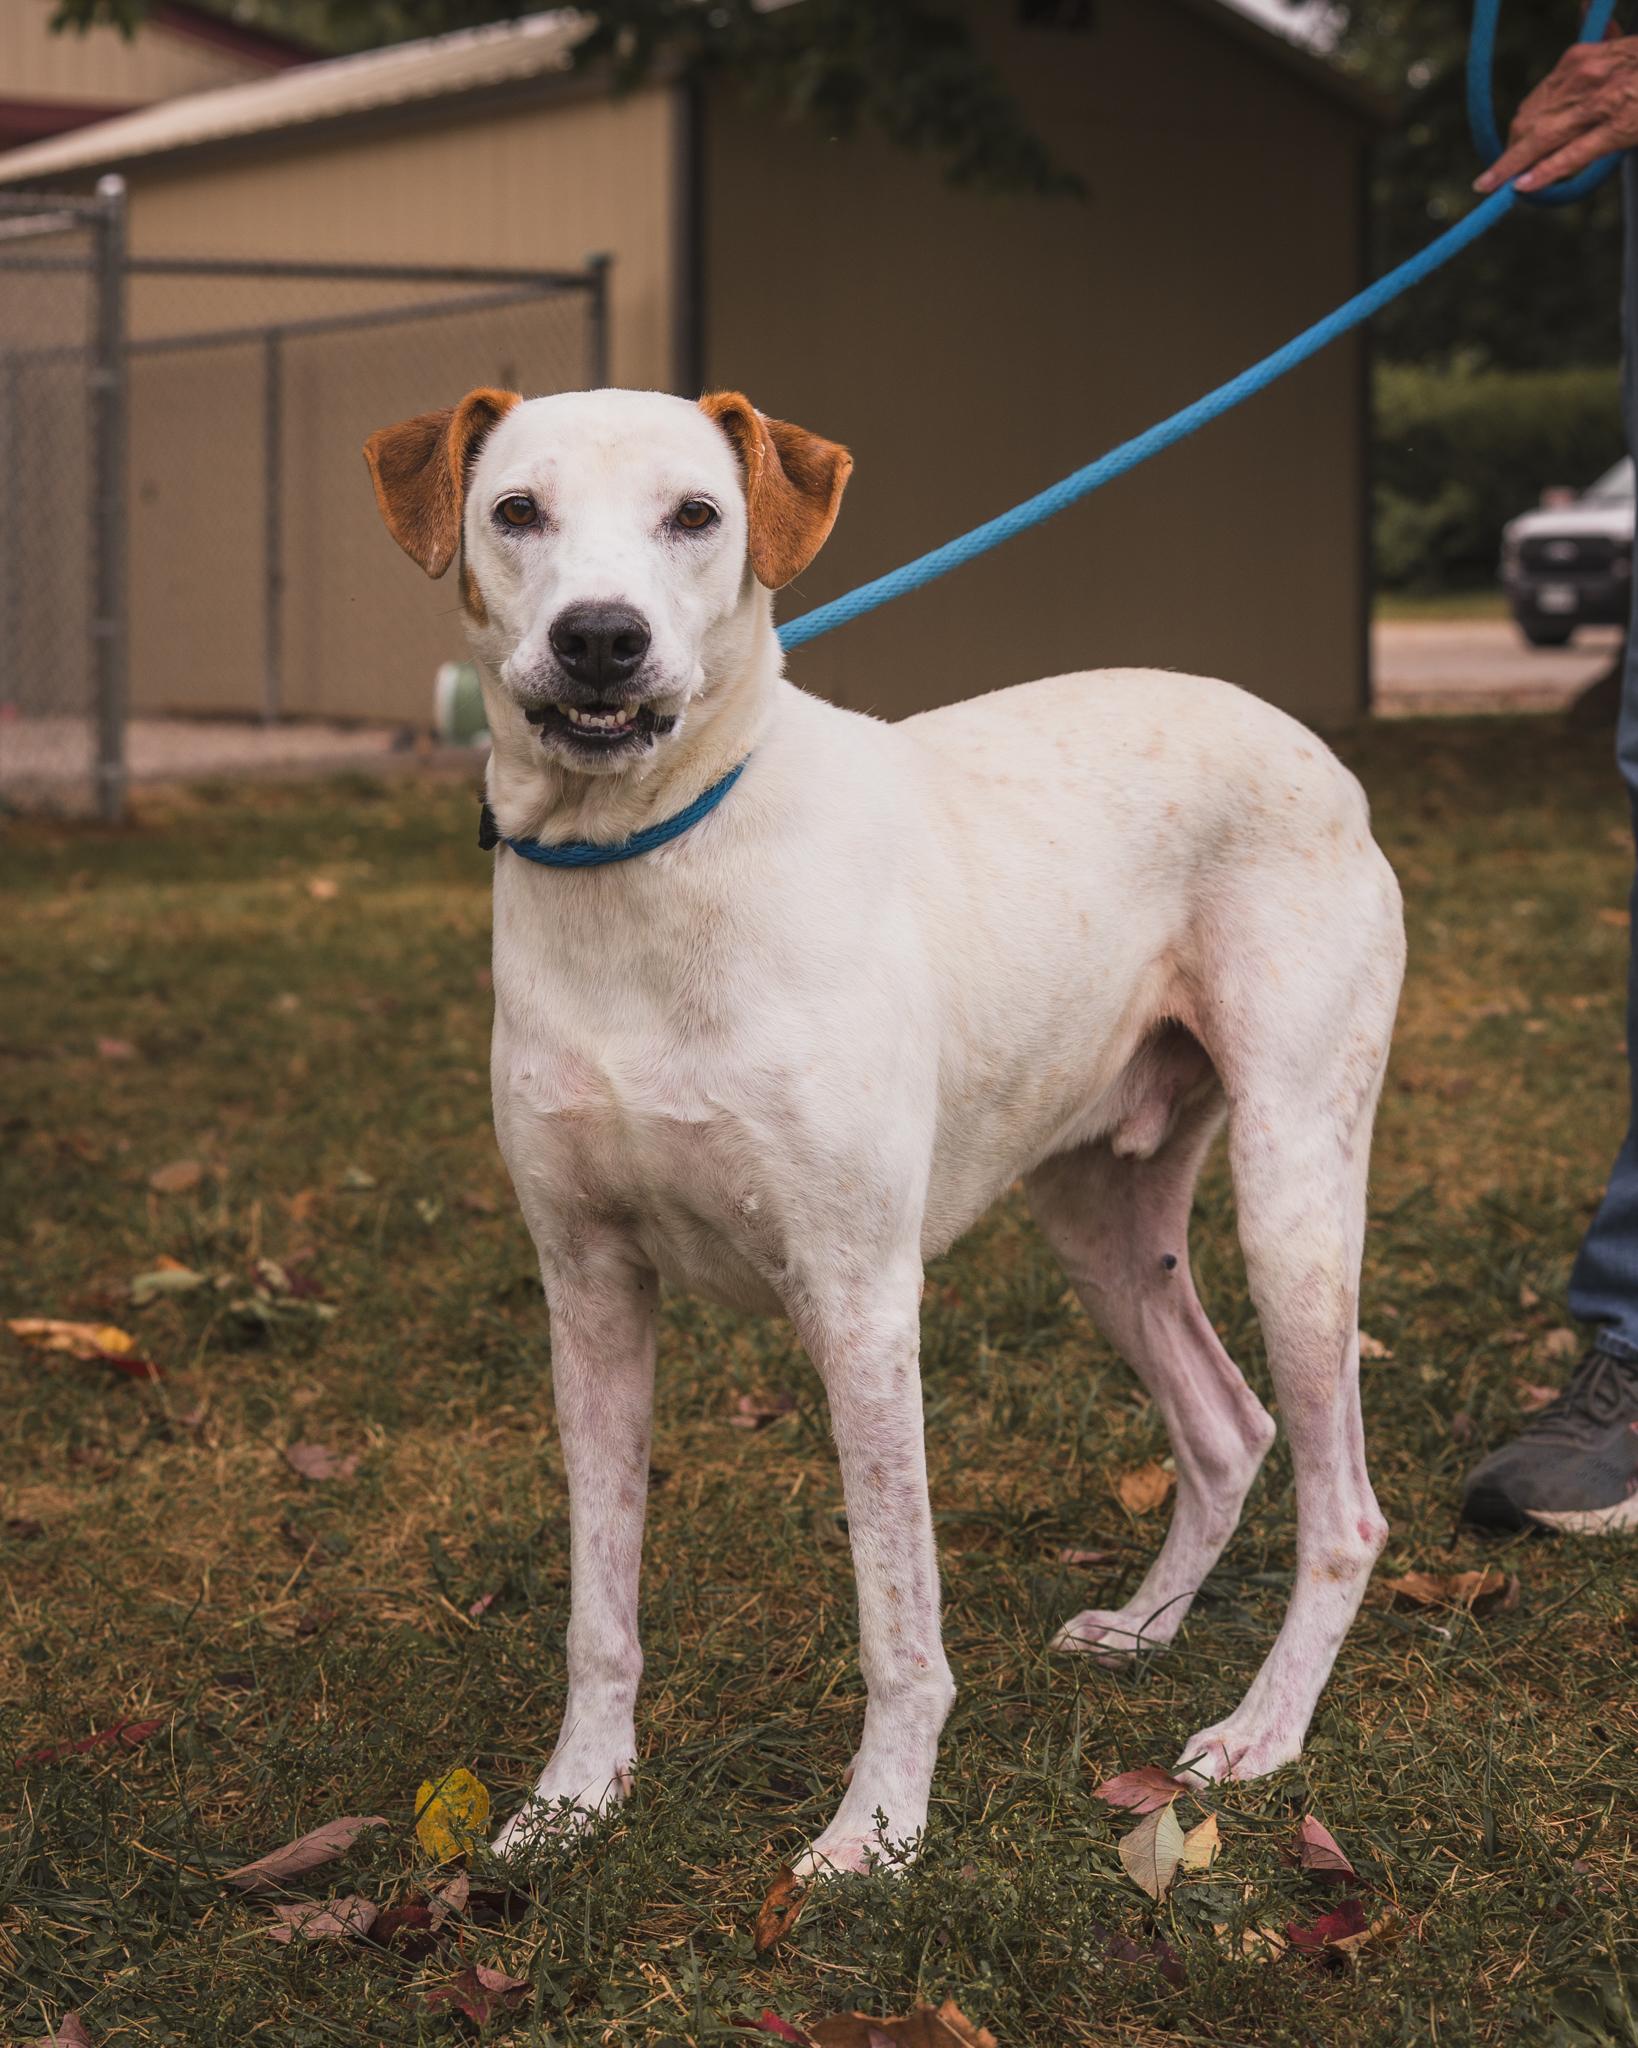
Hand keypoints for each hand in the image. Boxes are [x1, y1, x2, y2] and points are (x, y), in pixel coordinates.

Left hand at [1474, 35, 1637, 192]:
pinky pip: (1572, 154)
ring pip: (1542, 139)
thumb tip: (1583, 3)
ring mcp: (1600, 103)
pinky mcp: (1617, 127)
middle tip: (1493, 177)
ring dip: (1512, 165)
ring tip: (1491, 185)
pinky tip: (1521, 187)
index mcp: (1581, 58)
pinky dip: (1543, 172)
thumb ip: (1605, 34)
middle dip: (1510, 152)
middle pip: (1530, 120)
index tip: (1511, 146)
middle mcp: (1584, 76)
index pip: (1537, 100)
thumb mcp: (1625, 44)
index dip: (1520, 128)